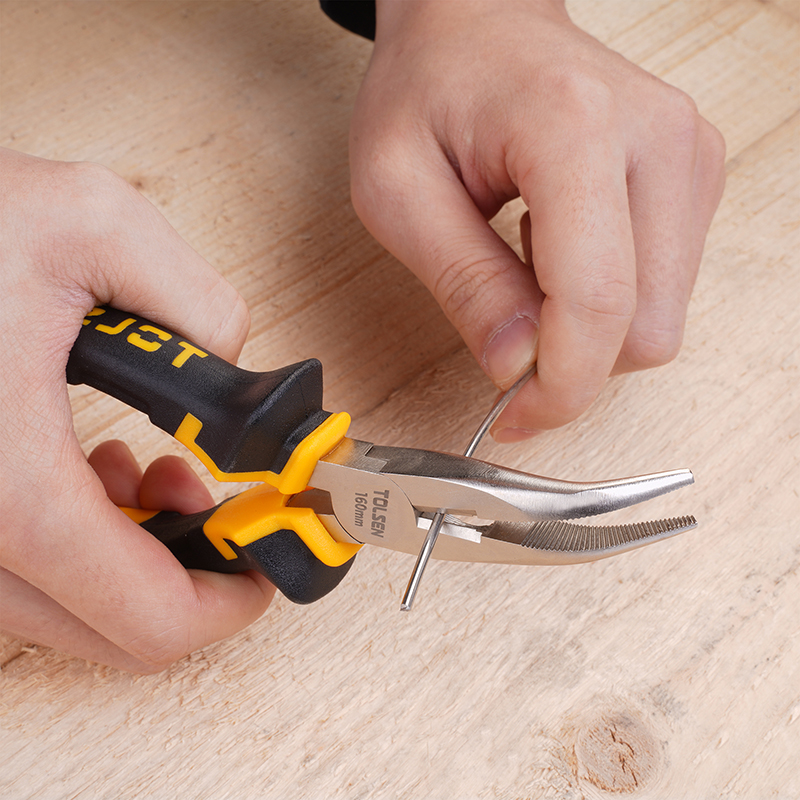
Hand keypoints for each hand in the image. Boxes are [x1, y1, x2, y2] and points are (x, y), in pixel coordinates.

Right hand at [0, 148, 272, 671]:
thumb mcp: (94, 225)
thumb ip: (198, 304)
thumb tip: (230, 367)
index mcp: (9, 481)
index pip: (150, 615)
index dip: (232, 599)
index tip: (268, 558)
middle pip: (114, 629)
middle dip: (193, 572)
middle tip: (225, 504)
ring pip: (68, 606)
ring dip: (141, 553)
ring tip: (162, 473)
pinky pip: (27, 570)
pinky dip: (87, 538)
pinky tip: (101, 469)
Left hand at [349, 0, 725, 438]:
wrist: (477, 22)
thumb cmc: (427, 89)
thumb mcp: (398, 190)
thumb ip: (463, 283)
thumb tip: (517, 368)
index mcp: (576, 129)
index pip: (599, 301)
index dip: (559, 384)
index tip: (514, 414)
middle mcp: (657, 139)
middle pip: (646, 328)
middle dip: (572, 364)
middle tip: (503, 339)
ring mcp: (687, 156)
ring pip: (660, 320)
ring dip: (585, 330)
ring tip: (523, 266)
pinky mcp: (692, 177)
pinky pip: (660, 290)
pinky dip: (604, 300)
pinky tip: (557, 251)